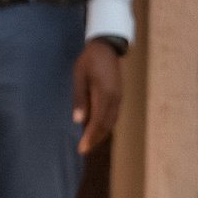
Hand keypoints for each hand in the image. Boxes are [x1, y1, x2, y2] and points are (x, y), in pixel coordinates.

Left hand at [71, 38, 123, 155]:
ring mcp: (119, 97)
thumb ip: (79, 99)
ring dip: (101, 134)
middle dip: (95, 139)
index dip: (90, 137)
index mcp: (104, 94)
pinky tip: (98, 129)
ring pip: (112, 122)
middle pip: (106, 125)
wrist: (106, 48)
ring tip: (89, 142)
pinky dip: (106, 125)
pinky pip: (114, 115)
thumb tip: (78, 121)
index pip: (97, 122)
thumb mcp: (79, 77)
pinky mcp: (119, 96)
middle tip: (84, 149)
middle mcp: (115, 98)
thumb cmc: (89, 61)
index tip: (82, 147)